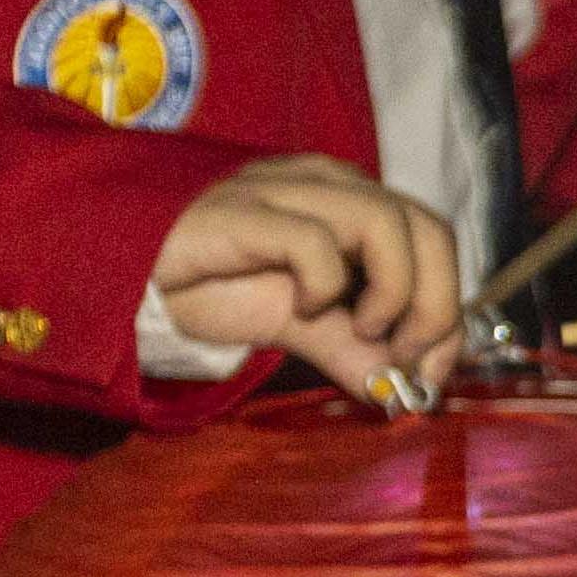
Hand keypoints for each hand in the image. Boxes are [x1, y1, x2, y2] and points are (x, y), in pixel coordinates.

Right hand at [151, 154, 460, 404]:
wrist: (128, 276)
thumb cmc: (212, 287)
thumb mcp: (300, 326)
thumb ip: (353, 350)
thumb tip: (409, 390)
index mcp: (353, 204)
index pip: (434, 240)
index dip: (449, 305)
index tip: (433, 368)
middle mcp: (332, 186)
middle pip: (427, 227)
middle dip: (436, 301)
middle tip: (405, 353)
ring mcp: (289, 189)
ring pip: (384, 220)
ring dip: (394, 289)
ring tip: (361, 330)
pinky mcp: (247, 209)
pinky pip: (314, 239)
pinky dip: (325, 282)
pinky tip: (302, 307)